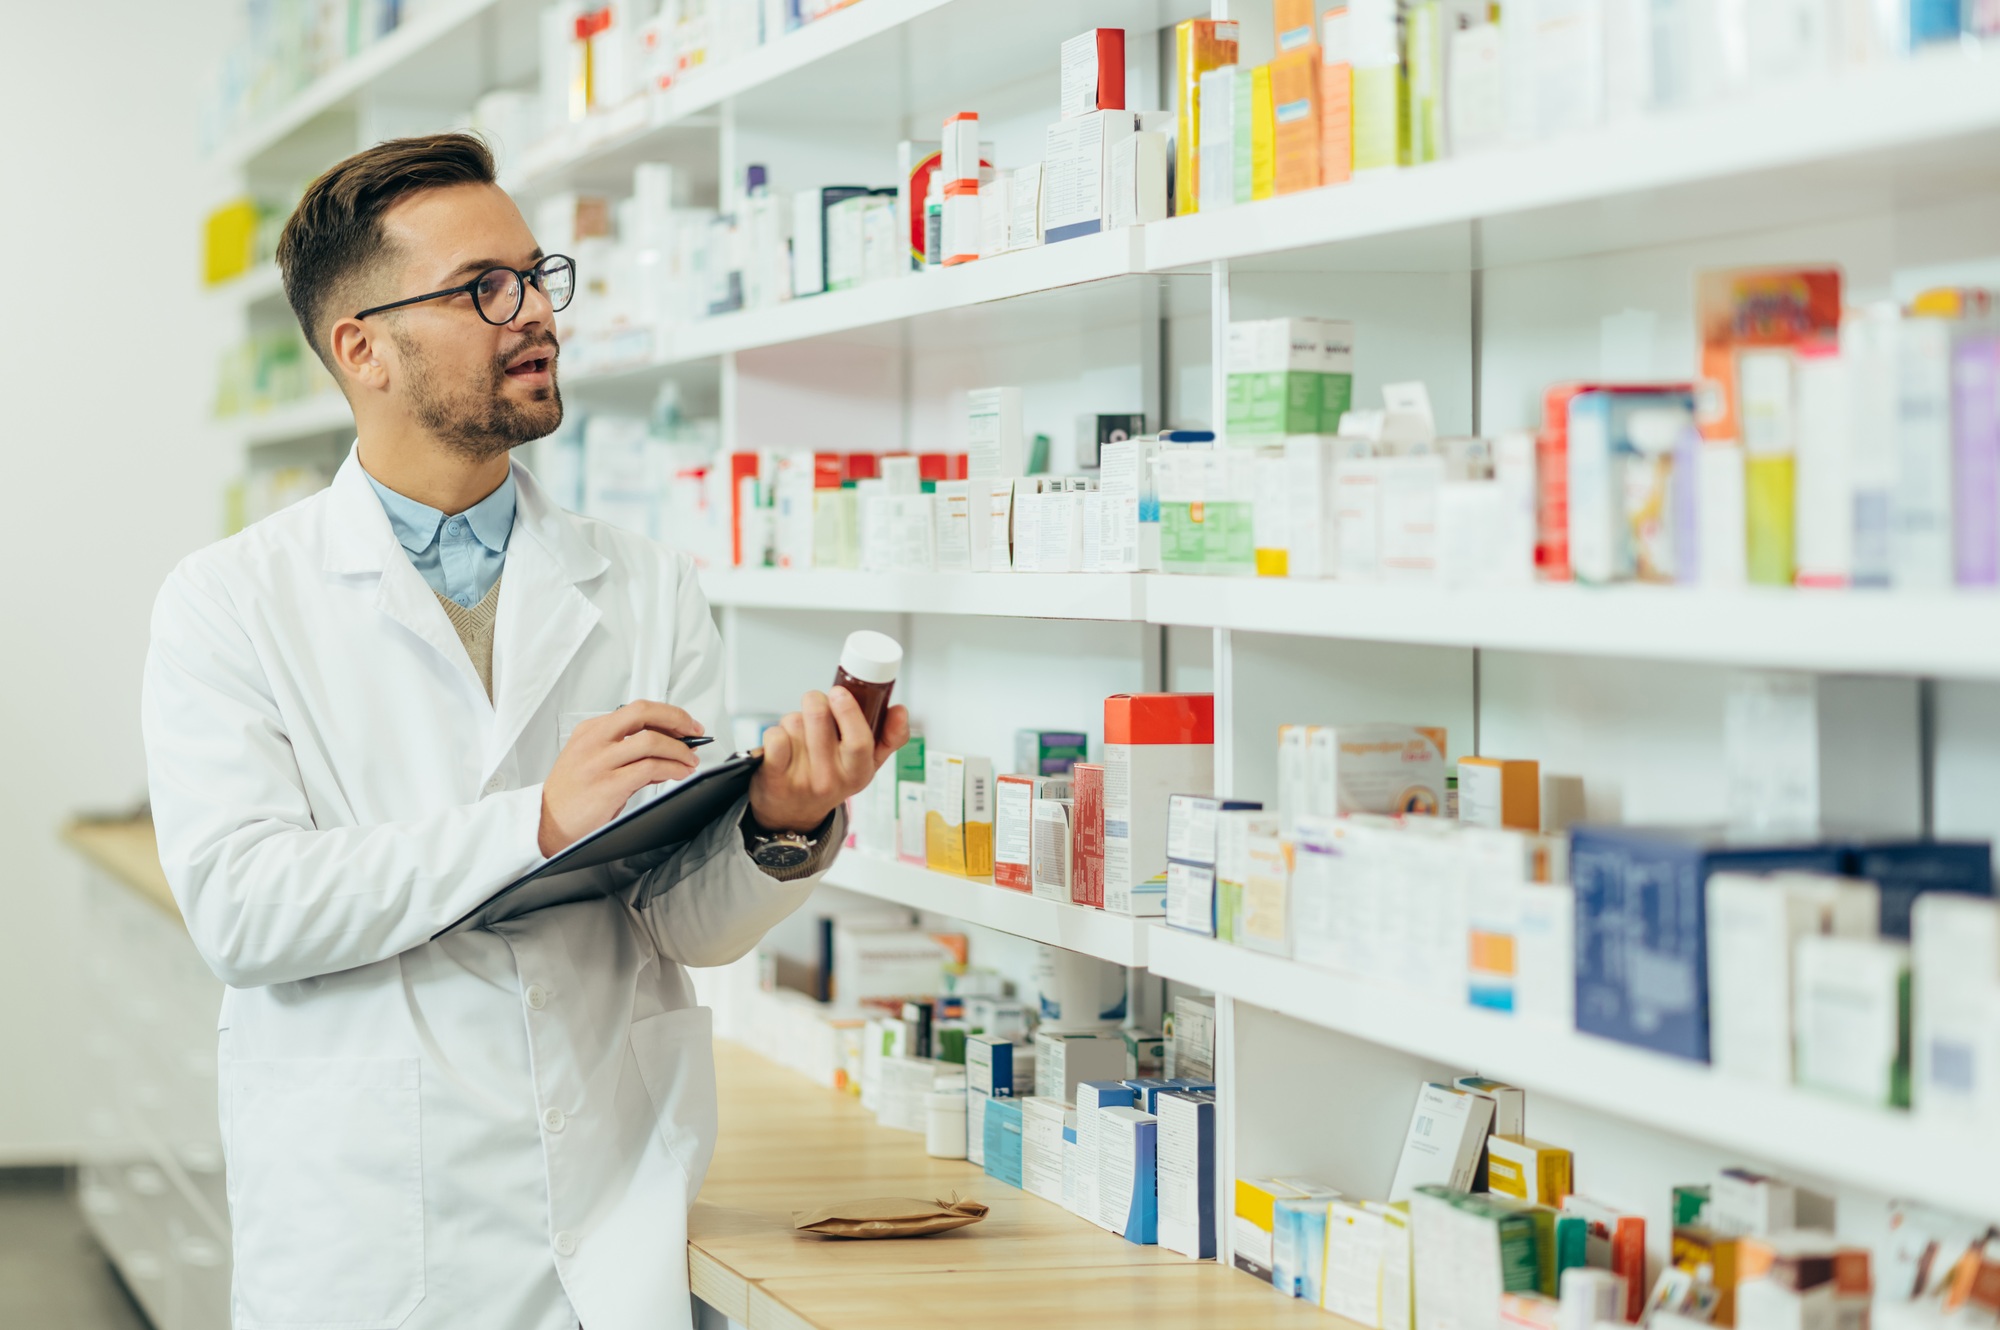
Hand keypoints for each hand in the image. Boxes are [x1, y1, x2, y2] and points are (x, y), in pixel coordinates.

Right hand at [538, 701, 702, 855]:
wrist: (546, 823)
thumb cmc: (571, 795)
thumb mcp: (591, 761)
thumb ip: (625, 751)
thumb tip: (666, 748)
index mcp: (590, 731)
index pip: (636, 710)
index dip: (667, 714)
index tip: (685, 724)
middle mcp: (594, 741)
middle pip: (643, 713)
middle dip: (676, 719)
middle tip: (694, 732)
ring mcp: (599, 762)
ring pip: (650, 741)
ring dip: (679, 750)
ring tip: (689, 760)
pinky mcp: (607, 785)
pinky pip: (649, 769)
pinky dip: (672, 769)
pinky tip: (679, 773)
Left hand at [748, 687, 910, 832]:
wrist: (794, 814)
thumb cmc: (832, 778)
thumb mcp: (866, 765)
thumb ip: (889, 737)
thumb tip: (900, 710)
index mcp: (858, 772)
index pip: (859, 740)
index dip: (848, 711)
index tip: (840, 692)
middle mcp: (830, 779)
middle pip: (820, 719)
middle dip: (815, 700)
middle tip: (816, 702)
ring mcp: (801, 780)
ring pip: (794, 722)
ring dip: (795, 719)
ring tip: (800, 735)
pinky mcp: (774, 778)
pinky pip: (774, 737)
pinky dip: (775, 731)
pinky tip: (782, 744)